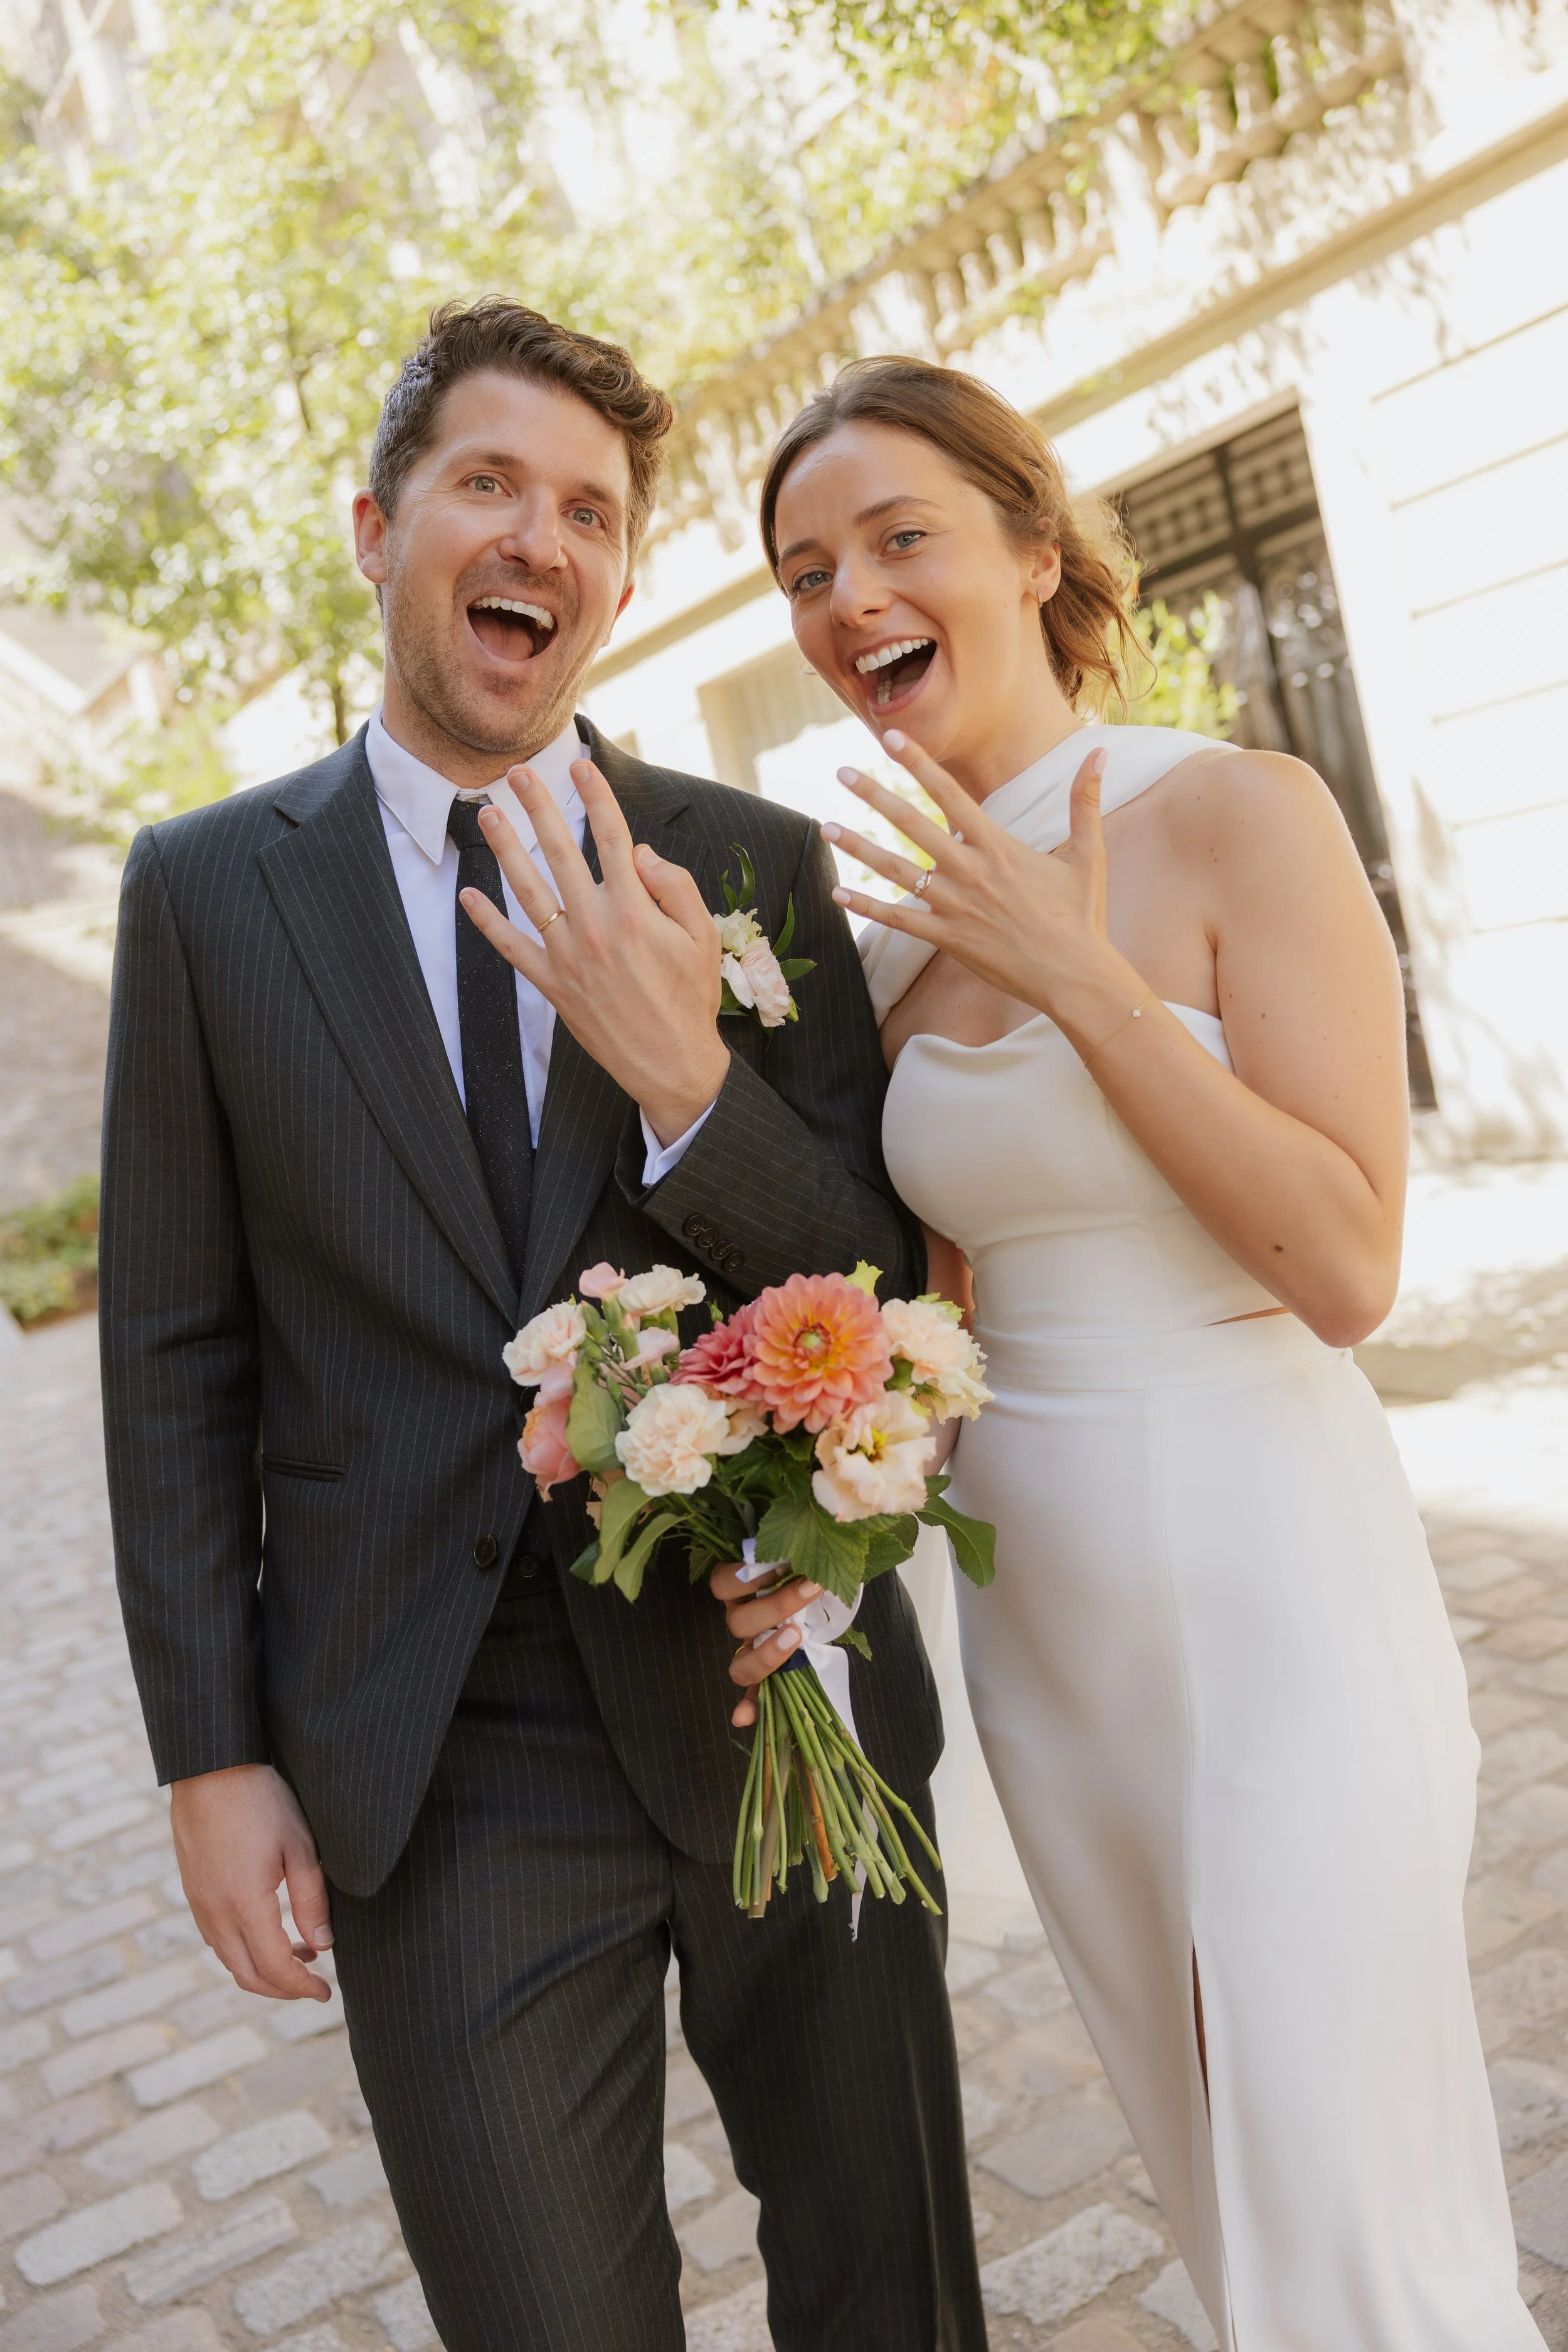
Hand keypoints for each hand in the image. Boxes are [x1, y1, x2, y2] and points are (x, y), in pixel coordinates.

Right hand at [170, 1763, 333, 2001]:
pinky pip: (217, 1938)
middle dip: (283, 1989)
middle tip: (315, 1985)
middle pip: (248, 1975)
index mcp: (244, 1904)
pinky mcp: (193, 1891)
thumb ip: (312, 1900)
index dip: (303, 1988)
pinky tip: (269, 1931)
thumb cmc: (262, 1801)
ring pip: (229, 1959)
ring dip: (264, 1969)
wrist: (211, 1768)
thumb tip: (323, 1945)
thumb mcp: (299, 1847)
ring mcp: (199, 1903)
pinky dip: (244, 1950)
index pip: (275, 1968)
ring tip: (301, 1953)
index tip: (326, 1993)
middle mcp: (215, 1912)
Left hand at [461, 757, 729, 1144]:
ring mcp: (569, 955)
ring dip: (506, 849)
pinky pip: (512, 947)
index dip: (596, 796)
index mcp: (635, 910)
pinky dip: (488, 922)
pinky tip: (469, 895)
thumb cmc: (691, 998)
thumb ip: (675, 887)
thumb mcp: (704, 936)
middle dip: (538, 807)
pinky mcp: (553, 984)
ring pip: (528, 890)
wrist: (672, 1063)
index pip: (612, 837)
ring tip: (487, 816)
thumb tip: (641, 853)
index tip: (580, 765)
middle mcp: (595, 926)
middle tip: (518, 773)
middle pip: (561, 851)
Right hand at [709, 1562, 823, 1727]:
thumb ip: (800, 1555)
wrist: (825, 1596)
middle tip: (808, 1589)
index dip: (744, 1577)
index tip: (780, 1563)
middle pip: (738, 1622)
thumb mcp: (804, 1560)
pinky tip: (743, 1718)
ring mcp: (752, 1652)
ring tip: (795, 1637)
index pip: (723, 1583)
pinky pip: (751, 1697)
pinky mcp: (766, 1679)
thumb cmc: (811, 1573)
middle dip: (774, 1607)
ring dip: (766, 1655)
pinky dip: (747, 1708)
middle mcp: (742, 1621)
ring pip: (740, 1664)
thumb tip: (814, 1553)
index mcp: (743, 1591)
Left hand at [823, 732, 1144, 1053]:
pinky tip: (837, 892)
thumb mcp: (1089, 854)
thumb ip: (1086, 801)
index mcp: (998, 846)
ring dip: (859, 847)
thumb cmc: (1082, 916)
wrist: (1075, 975)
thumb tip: (1101, 754)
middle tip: (842, 771)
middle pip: (911, 825)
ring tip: (826, 827)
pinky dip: (866, 906)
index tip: (889, 738)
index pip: (950, 794)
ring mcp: (955, 906)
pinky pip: (898, 920)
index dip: (918, 763)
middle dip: (874, 795)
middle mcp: (970, 871)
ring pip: (896, 870)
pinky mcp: (947, 939)